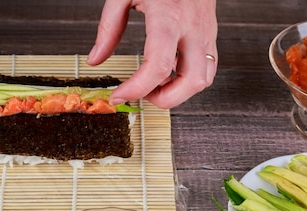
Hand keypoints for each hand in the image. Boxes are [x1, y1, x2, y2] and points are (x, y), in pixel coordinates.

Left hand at [87, 0, 217, 108]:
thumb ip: (109, 28)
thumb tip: (96, 59)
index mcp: (168, 15)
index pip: (157, 66)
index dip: (137, 89)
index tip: (119, 95)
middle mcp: (192, 27)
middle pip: (191, 81)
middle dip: (165, 99)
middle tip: (143, 94)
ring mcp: (205, 32)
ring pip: (204, 79)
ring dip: (180, 92)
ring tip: (156, 85)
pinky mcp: (210, 34)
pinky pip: (208, 68)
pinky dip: (189, 79)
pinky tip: (170, 72)